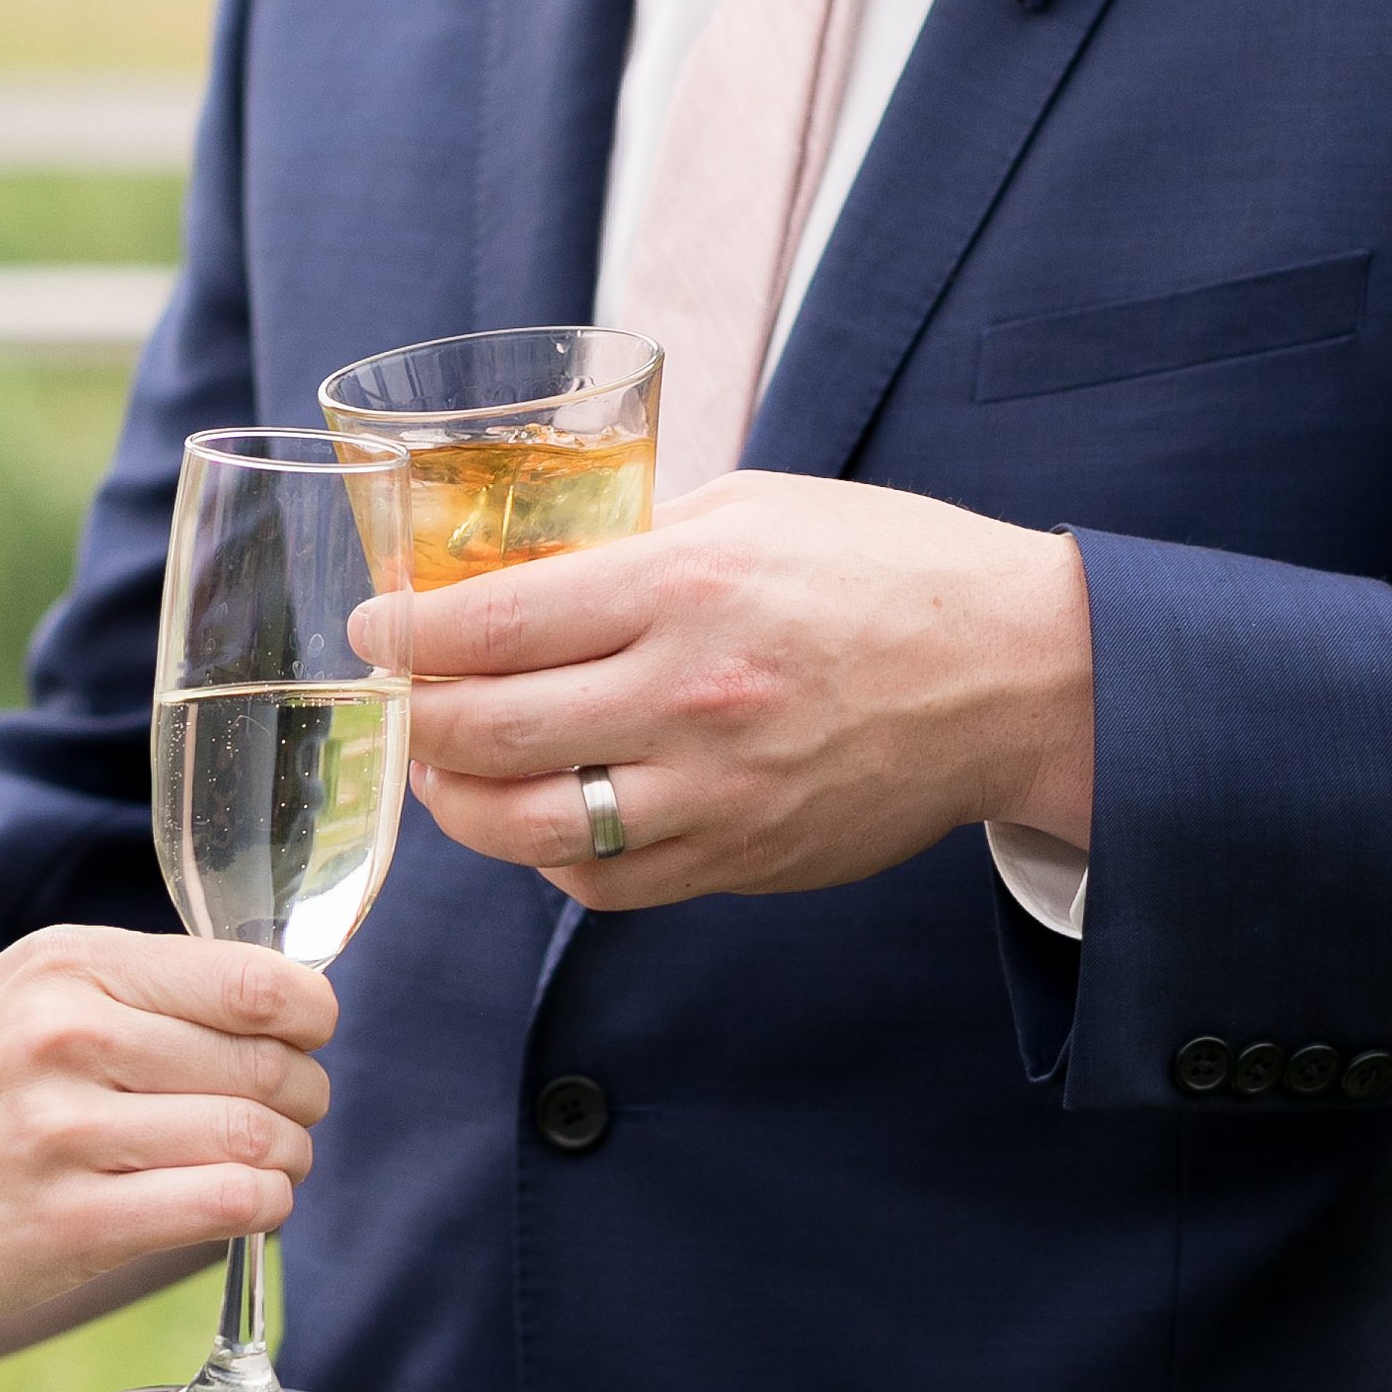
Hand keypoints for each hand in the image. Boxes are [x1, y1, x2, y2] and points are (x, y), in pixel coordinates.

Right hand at [0, 926, 334, 1361]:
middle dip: (303, 1098)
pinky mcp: (70, 1222)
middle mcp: (64, 1034)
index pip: (253, 979)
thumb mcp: (16, 1004)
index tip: (305, 1041)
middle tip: (287, 1121)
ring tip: (266, 1168)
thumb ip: (133, 992)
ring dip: (288, 1160)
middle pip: (267, 1063)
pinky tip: (242, 1208)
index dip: (309, 1017)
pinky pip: (227, 1206)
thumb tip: (282, 1002)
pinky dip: (261, 1209)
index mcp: (62, 964)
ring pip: (257, 1136)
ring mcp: (64, 1131)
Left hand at [356, 473, 1094, 907]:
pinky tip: (540, 816)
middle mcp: (690, 696)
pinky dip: (547, 857)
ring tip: (447, 770)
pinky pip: (601, 883)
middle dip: (416, 719)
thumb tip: (515, 565)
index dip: (405, 634)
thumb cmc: (889, 568)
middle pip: (485, 734)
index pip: (493, 624)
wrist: (1018, 672)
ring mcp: (715, 793)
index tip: (373, 629)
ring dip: (458, 803)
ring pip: (524, 828)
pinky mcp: (740, 860)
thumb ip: (632, 540)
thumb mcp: (753, 508)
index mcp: (688, 585)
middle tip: (403, 698)